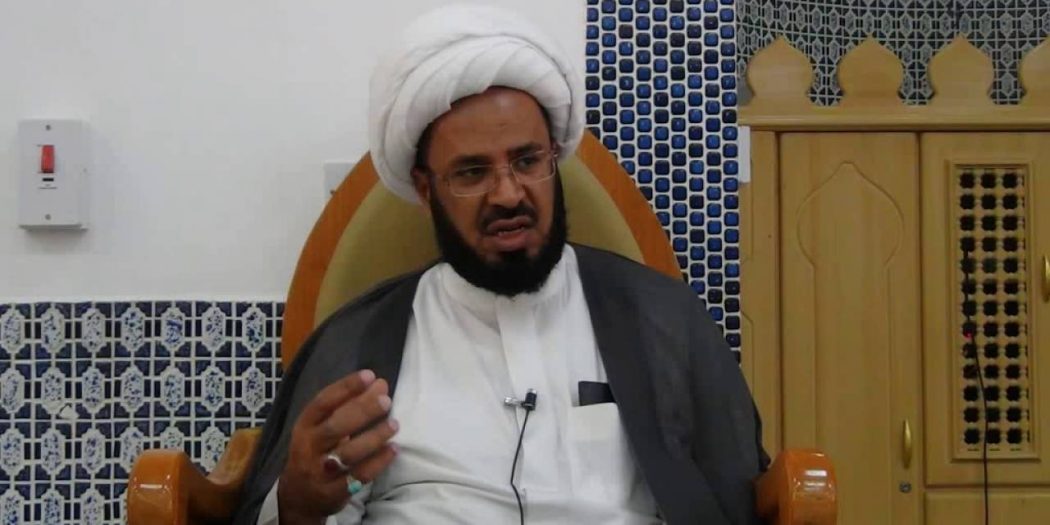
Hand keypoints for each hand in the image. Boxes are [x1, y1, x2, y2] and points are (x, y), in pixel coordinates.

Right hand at [278, 369, 398, 523]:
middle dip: (362, 411)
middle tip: (386, 400)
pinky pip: (358, 476)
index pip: (322, 402)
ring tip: (394, 424)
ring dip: (373, 437)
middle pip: (334, 427)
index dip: (345, 387)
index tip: (369, 375)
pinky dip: (378, 462)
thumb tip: (379, 384)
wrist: (297, 499)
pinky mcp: (333, 492)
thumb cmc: (315, 453)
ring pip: (347, 453)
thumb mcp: (318, 430)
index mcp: (304, 426)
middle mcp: (308, 448)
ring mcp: (320, 472)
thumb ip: (345, 408)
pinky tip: (393, 449)